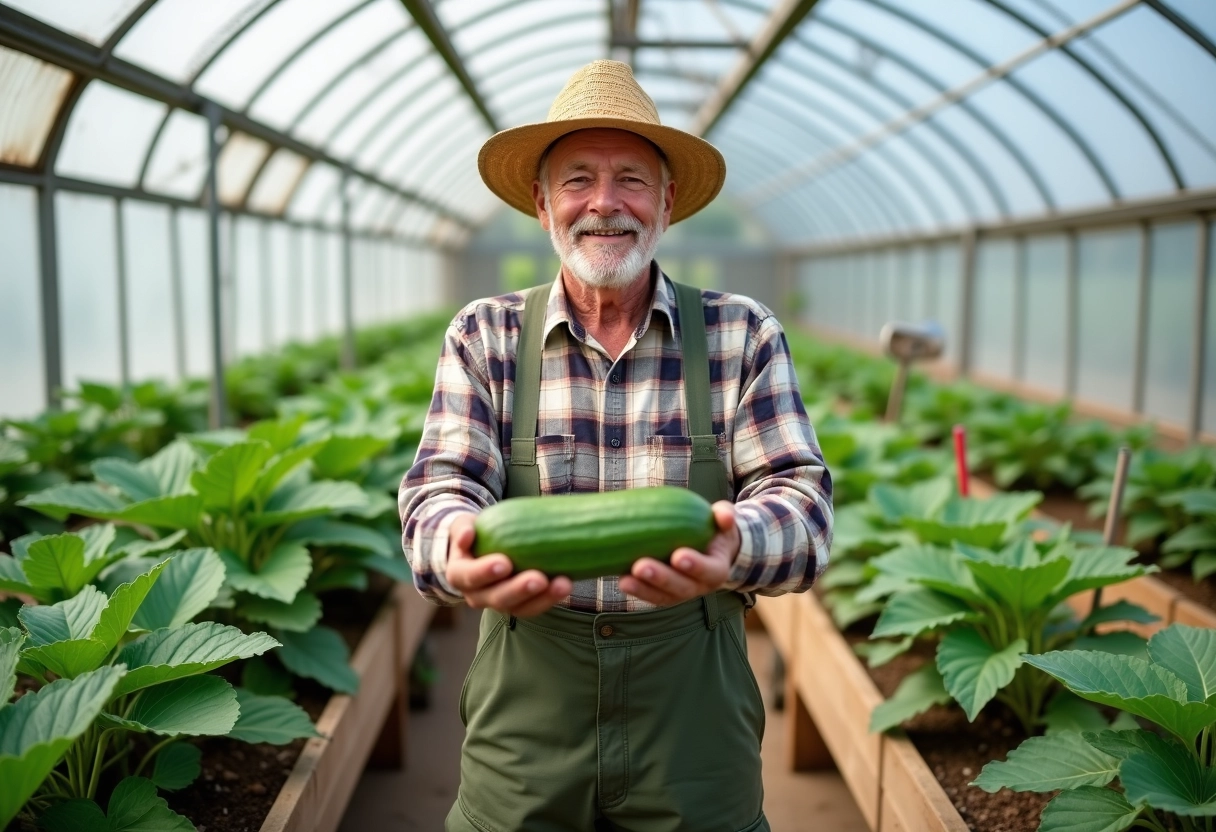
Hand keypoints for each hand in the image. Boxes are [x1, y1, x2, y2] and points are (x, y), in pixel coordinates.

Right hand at [446, 514, 571, 616]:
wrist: (479, 550)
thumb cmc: (471, 534)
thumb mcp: (462, 525)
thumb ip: (462, 528)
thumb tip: (467, 535)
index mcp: (459, 575)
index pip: (469, 577)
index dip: (485, 572)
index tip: (504, 563)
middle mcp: (477, 595)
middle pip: (498, 598)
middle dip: (519, 590)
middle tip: (539, 579)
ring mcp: (499, 602)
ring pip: (520, 608)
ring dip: (543, 598)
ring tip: (563, 584)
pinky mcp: (519, 604)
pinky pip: (535, 606)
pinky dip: (551, 598)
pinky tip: (567, 583)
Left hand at [619, 501, 740, 606]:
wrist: (710, 547)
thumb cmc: (715, 530)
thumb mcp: (724, 519)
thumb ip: (725, 515)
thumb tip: (725, 517)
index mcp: (718, 569)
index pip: (710, 571)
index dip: (696, 566)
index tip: (678, 555)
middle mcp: (700, 586)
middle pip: (682, 588)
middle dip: (661, 579)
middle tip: (641, 566)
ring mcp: (681, 592)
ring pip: (663, 597)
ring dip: (643, 589)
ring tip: (625, 580)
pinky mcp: (664, 593)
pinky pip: (650, 595)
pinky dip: (637, 590)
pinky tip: (621, 580)